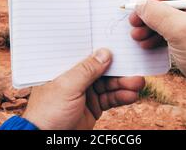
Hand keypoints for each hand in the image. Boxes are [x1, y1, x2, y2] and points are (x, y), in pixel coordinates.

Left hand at [23, 49, 144, 129]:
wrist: (46, 140)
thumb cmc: (48, 112)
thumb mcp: (67, 87)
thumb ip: (87, 70)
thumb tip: (105, 52)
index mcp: (65, 68)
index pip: (87, 54)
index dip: (104, 50)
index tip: (121, 45)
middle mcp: (76, 78)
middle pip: (102, 70)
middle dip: (120, 70)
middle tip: (136, 68)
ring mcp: (85, 93)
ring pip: (109, 84)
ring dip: (124, 84)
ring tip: (138, 84)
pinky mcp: (93, 107)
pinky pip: (110, 99)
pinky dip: (121, 97)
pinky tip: (132, 95)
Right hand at [129, 0, 185, 119]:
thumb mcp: (180, 30)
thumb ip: (156, 13)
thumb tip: (140, 4)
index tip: (143, 4)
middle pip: (169, 0)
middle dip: (150, 12)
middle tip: (134, 22)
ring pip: (168, 17)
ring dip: (150, 26)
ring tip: (137, 36)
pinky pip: (171, 32)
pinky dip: (157, 36)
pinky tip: (147, 45)